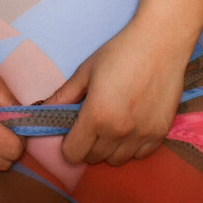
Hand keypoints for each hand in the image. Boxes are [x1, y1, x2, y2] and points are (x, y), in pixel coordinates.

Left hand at [40, 19, 192, 165]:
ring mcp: (142, 135)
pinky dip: (132, 145)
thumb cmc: (120, 52)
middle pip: (93, 158)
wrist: (161, 43)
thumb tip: (42, 110)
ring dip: (110, 146)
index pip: (73, 154)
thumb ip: (64, 96)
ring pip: (116, 160)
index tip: (73, 129)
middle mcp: (119, 132)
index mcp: (97, 116)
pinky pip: (139, 155)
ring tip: (113, 120)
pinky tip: (132, 123)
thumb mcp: (86, 70)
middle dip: (88, 143)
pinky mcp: (160, 134)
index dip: (69, 143)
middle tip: (93, 119)